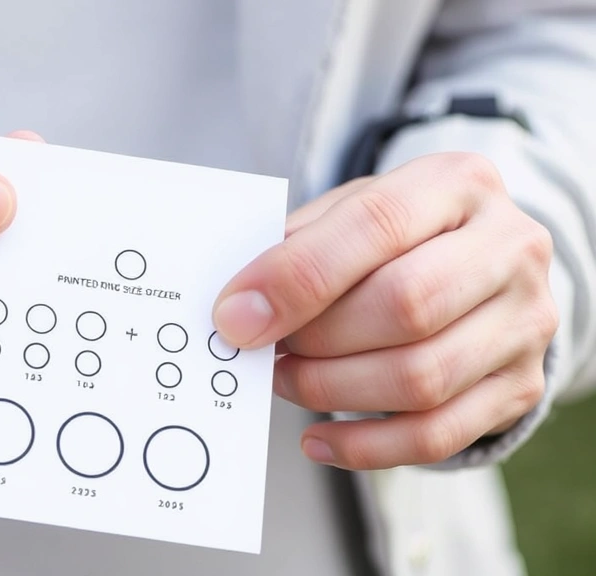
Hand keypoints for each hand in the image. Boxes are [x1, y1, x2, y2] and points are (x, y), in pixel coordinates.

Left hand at [213, 153, 557, 469]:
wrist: (476, 266)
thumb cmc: (393, 238)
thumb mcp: (350, 212)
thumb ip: (299, 247)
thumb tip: (239, 307)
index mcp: (457, 184)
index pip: (377, 223)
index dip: (298, 276)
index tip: (235, 315)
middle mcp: (510, 247)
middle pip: (407, 305)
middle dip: (316, 337)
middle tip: (264, 348)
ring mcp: (526, 321)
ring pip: (421, 378)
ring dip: (330, 389)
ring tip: (285, 379)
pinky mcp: (521, 385)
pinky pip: (438, 435)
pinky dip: (365, 447)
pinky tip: (319, 438)